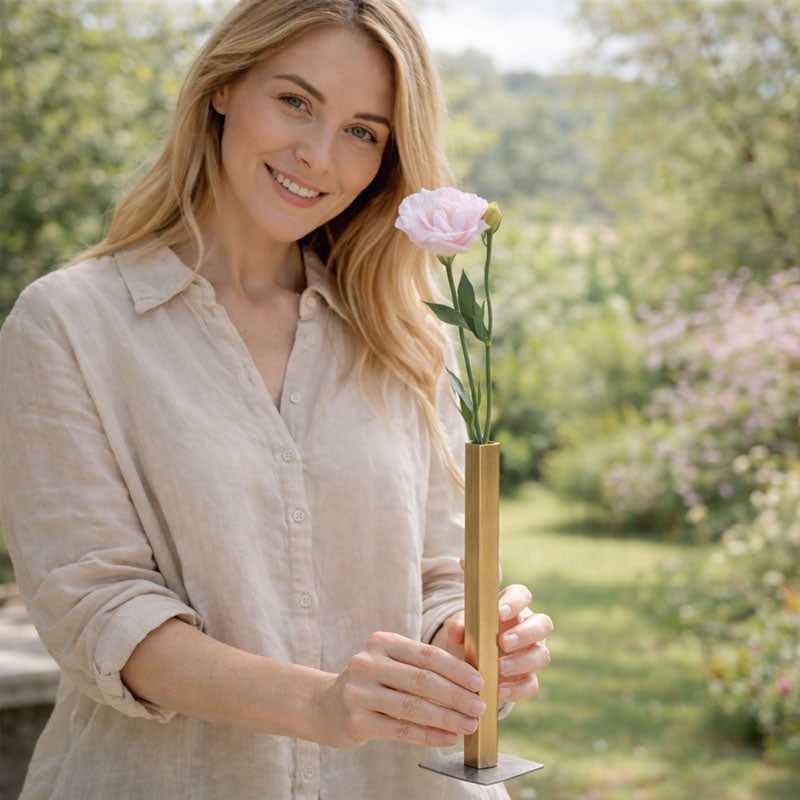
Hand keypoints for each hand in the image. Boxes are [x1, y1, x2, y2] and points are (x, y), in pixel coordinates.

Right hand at [318, 631, 486, 749]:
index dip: (456, 669)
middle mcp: (368, 663)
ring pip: (412, 707)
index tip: (479, 682)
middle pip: (422, 681)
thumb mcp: (392, 663)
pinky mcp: (356, 721)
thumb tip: (472, 676)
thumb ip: (425, 665)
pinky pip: (400, 729)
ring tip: (469, 725)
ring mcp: (359, 692)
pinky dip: (428, 735)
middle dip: (456, 695)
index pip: (427, 655)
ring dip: (446, 718)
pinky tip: (447, 738)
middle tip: (479, 707)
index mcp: (382, 642)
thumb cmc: (374, 683)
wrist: (327, 706)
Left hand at [437, 565, 552, 702]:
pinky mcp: (528, 679)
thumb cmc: (472, 635)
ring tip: (499, 666)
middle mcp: (529, 628)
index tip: (499, 613)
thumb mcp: (462, 627)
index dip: (515, 602)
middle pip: (543, 625)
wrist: (472, 662)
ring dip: (522, 661)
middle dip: (524, 633)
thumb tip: (456, 631)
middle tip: (503, 642)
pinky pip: (532, 685)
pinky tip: (500, 690)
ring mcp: (532, 654)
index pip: (522, 595)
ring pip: (542, 655)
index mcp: (513, 607)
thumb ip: (458, 626)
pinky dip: (517, 690)